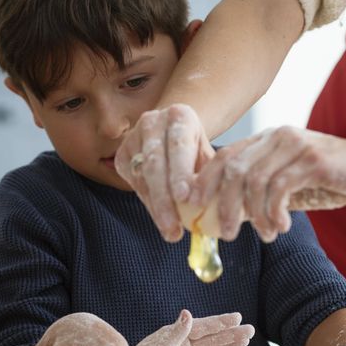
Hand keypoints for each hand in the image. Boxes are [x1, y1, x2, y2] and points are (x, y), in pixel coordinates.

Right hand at [114, 104, 214, 242]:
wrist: (174, 136)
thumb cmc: (198, 150)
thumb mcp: (209, 157)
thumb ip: (214, 178)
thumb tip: (223, 210)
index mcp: (180, 115)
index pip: (179, 145)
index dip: (181, 172)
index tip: (186, 198)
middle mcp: (153, 121)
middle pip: (156, 163)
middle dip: (164, 198)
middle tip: (174, 225)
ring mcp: (133, 137)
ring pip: (142, 176)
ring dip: (156, 206)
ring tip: (170, 230)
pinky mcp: (122, 154)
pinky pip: (134, 183)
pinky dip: (149, 203)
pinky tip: (161, 219)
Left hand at [133, 310, 254, 345]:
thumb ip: (175, 333)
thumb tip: (188, 313)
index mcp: (174, 334)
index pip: (203, 326)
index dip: (220, 322)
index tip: (238, 318)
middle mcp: (178, 343)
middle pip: (210, 337)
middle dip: (230, 334)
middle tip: (251, 331)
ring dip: (226, 345)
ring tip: (244, 342)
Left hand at [192, 126, 345, 241]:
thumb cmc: (334, 178)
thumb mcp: (293, 187)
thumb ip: (263, 195)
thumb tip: (228, 216)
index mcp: (267, 140)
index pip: (223, 157)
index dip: (203, 182)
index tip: (194, 209)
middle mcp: (277, 137)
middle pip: (232, 170)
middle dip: (222, 205)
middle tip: (226, 233)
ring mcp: (295, 145)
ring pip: (253, 181)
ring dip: (253, 215)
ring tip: (265, 235)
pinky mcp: (313, 159)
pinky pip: (279, 188)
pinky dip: (273, 213)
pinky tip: (281, 228)